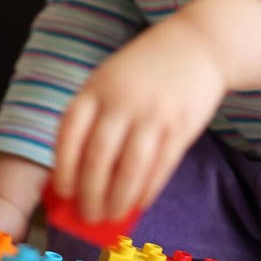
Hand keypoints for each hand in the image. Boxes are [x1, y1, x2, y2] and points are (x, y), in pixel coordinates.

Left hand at [53, 10, 226, 222]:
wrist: (198, 44)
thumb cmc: (146, 67)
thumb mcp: (110, 78)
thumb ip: (95, 114)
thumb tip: (80, 168)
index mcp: (97, 88)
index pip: (71, 133)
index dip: (64, 167)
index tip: (63, 191)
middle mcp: (122, 102)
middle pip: (98, 156)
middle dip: (90, 193)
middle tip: (87, 215)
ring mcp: (153, 114)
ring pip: (130, 168)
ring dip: (118, 199)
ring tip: (111, 216)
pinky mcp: (180, 126)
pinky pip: (160, 167)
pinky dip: (147, 190)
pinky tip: (139, 203)